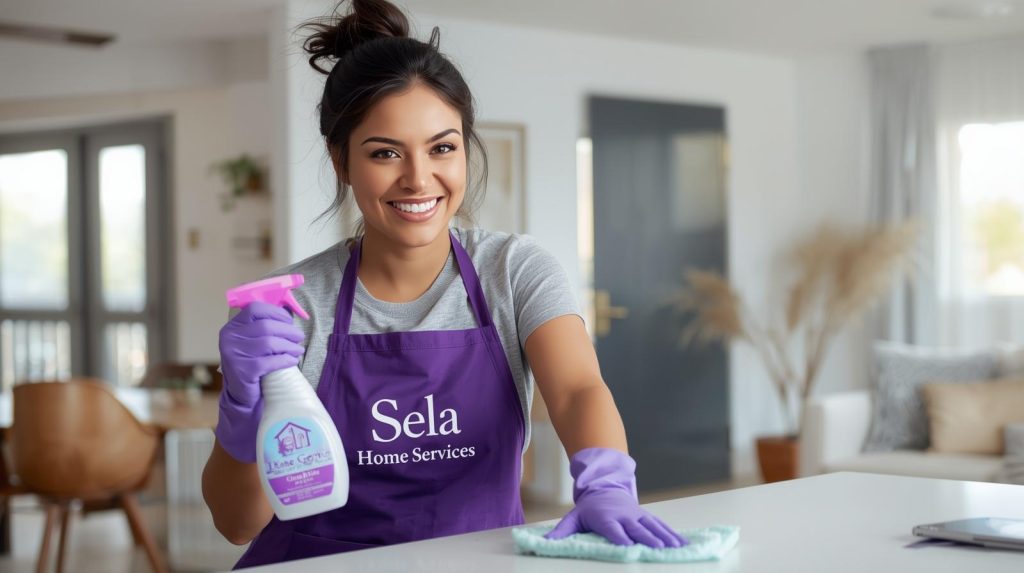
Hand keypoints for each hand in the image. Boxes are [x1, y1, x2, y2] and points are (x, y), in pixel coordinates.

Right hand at [215, 301, 305, 462]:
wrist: (240, 395)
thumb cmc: (251, 364)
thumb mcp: (252, 342)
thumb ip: (263, 326)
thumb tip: (290, 310)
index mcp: (231, 327)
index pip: (255, 309)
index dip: (276, 313)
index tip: (289, 321)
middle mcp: (229, 338)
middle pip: (266, 326)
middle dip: (288, 331)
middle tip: (299, 338)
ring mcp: (234, 355)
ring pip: (270, 342)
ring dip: (289, 346)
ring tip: (298, 351)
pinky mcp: (243, 371)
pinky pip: (271, 361)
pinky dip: (285, 360)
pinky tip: (292, 361)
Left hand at [544, 448, 686, 547]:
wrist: (604, 488)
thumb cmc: (588, 509)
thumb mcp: (573, 517)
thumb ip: (561, 531)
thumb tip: (546, 541)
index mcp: (606, 518)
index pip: (613, 529)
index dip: (621, 537)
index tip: (629, 546)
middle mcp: (624, 516)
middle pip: (637, 528)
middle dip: (648, 538)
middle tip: (659, 548)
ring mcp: (637, 515)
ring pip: (653, 526)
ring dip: (665, 536)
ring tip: (677, 547)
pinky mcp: (646, 515)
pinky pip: (660, 525)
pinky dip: (672, 534)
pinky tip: (683, 543)